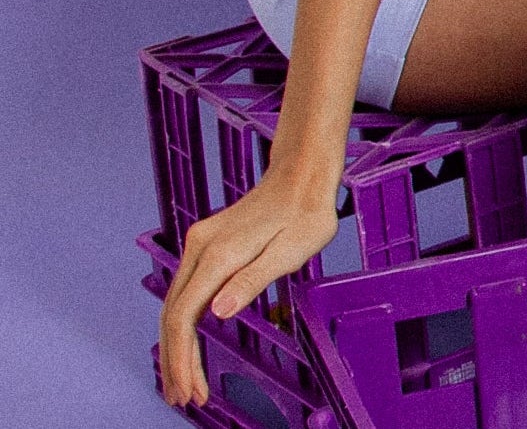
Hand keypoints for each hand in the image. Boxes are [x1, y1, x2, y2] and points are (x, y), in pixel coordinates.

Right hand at [159, 172, 337, 407]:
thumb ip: (254, 280)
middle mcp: (199, 248)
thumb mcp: (292, 250)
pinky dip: (183, 323)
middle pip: (173, 314)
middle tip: (182, 398)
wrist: (301, 175)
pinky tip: (188, 344)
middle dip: (175, 360)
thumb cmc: (306, 212)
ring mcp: (199, 245)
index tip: (190, 389)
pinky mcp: (206, 246)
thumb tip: (218, 312)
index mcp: (219, 254)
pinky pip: (185, 291)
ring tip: (183, 382)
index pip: (185, 315)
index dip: (183, 357)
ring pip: (175, 304)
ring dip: (176, 345)